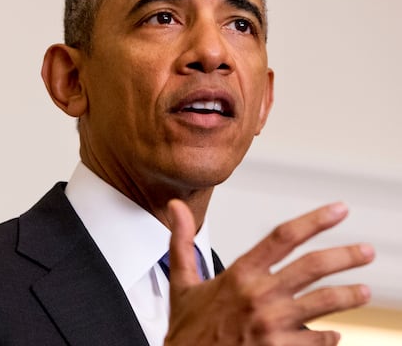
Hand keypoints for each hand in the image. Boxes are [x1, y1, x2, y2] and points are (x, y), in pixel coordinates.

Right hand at [164, 200, 374, 345]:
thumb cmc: (188, 331)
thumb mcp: (182, 283)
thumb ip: (182, 242)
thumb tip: (176, 209)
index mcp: (239, 275)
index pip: (283, 237)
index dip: (315, 220)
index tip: (337, 211)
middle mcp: (259, 297)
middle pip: (314, 267)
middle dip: (346, 256)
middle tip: (364, 252)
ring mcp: (273, 325)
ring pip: (325, 303)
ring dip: (350, 296)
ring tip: (363, 292)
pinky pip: (319, 341)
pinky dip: (329, 336)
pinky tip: (332, 334)